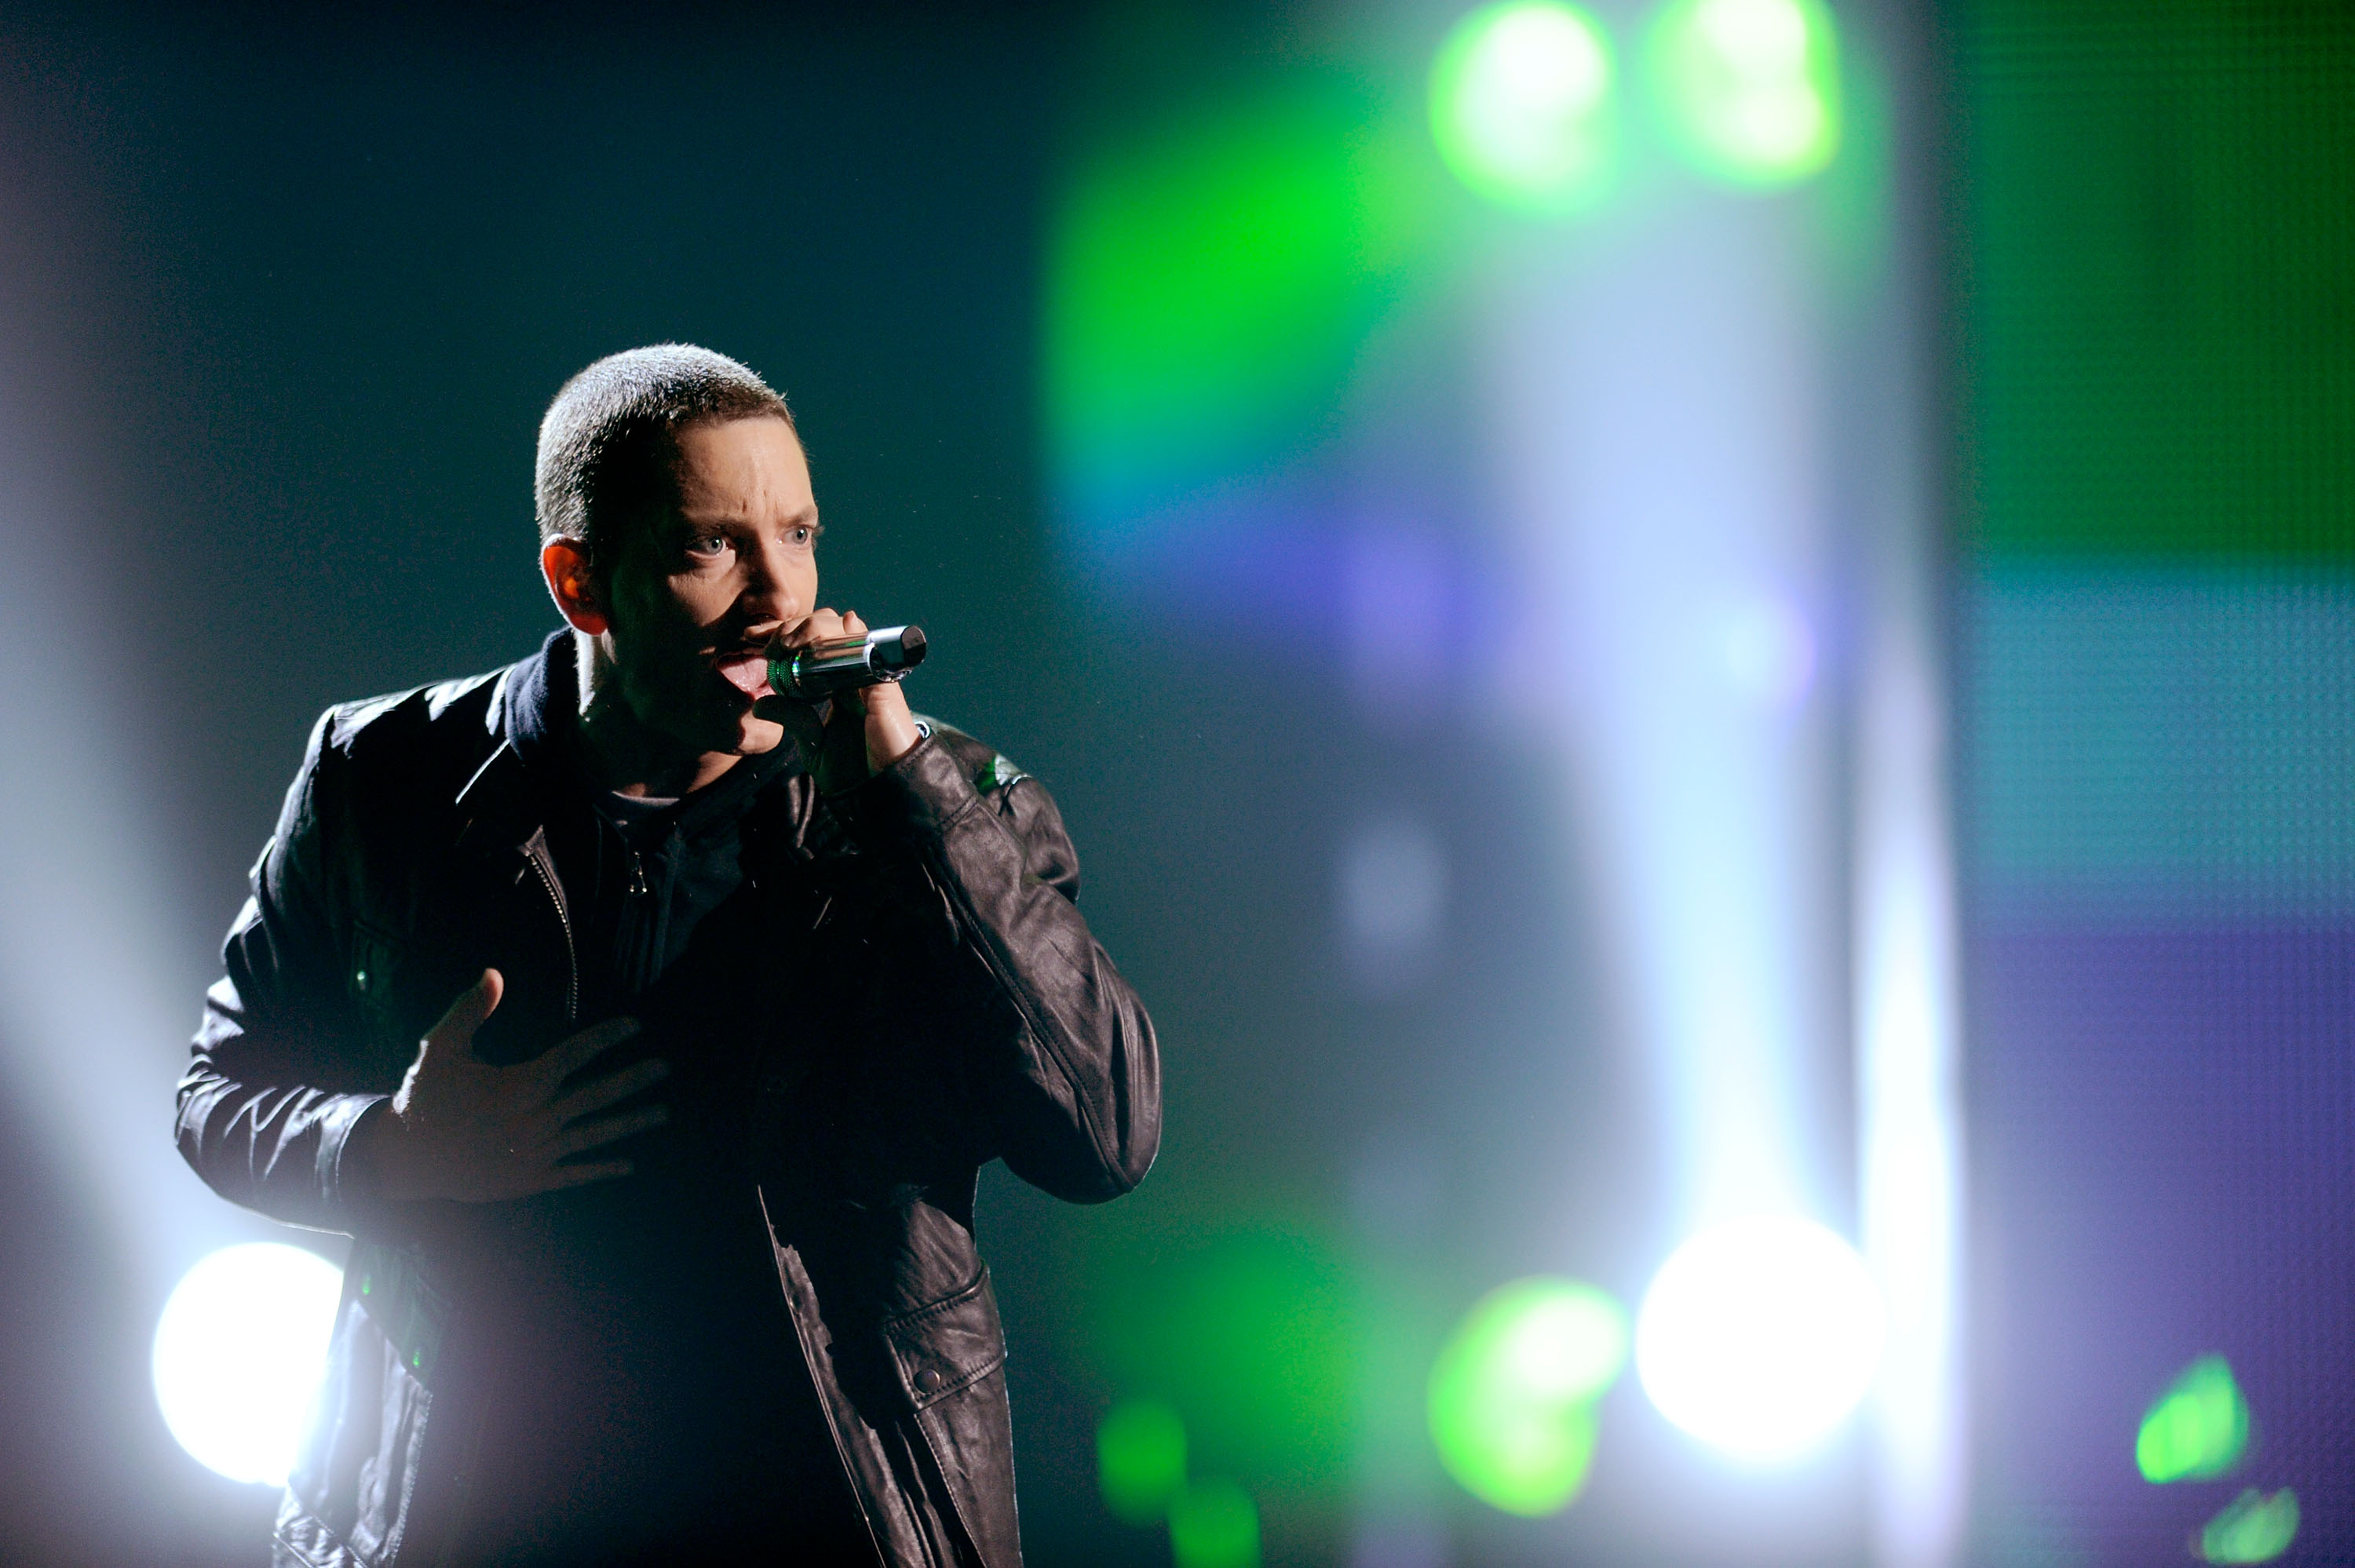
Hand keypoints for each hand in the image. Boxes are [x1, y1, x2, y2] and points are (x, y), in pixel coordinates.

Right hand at [355, 970, 668, 1202]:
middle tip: (664, 1068)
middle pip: (596, 1096)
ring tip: (663, 1112)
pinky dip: (602, 1169)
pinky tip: (628, 1166)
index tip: (634, 1026)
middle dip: (633, 1080)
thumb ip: (471, 1010)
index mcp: (519, 1085)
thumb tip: (494, 973)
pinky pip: (574, 1172)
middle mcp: (535, 1120)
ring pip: (594, 1135)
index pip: (573, 1055)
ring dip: (631, 1123)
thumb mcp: (440, 1048)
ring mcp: (535, 1153)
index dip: (605, 1038)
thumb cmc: (424, 1096)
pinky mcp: (529, 1179)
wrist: (405, 1158)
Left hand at [754, 608, 922, 793]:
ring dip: (810, 627)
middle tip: (766, 638)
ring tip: (785, 641)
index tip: (754, 639)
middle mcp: (854, 674)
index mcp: (839, 686)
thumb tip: (761, 704)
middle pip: (826, 629)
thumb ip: (793, 719)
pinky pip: (863, 645)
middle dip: (793, 625)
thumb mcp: (812, 743)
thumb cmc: (852, 773)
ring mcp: (869, 675)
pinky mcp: (881, 681)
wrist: (879, 792)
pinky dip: (839, 635)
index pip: (812, 646)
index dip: (785, 635)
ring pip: (843, 629)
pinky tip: (813, 639)